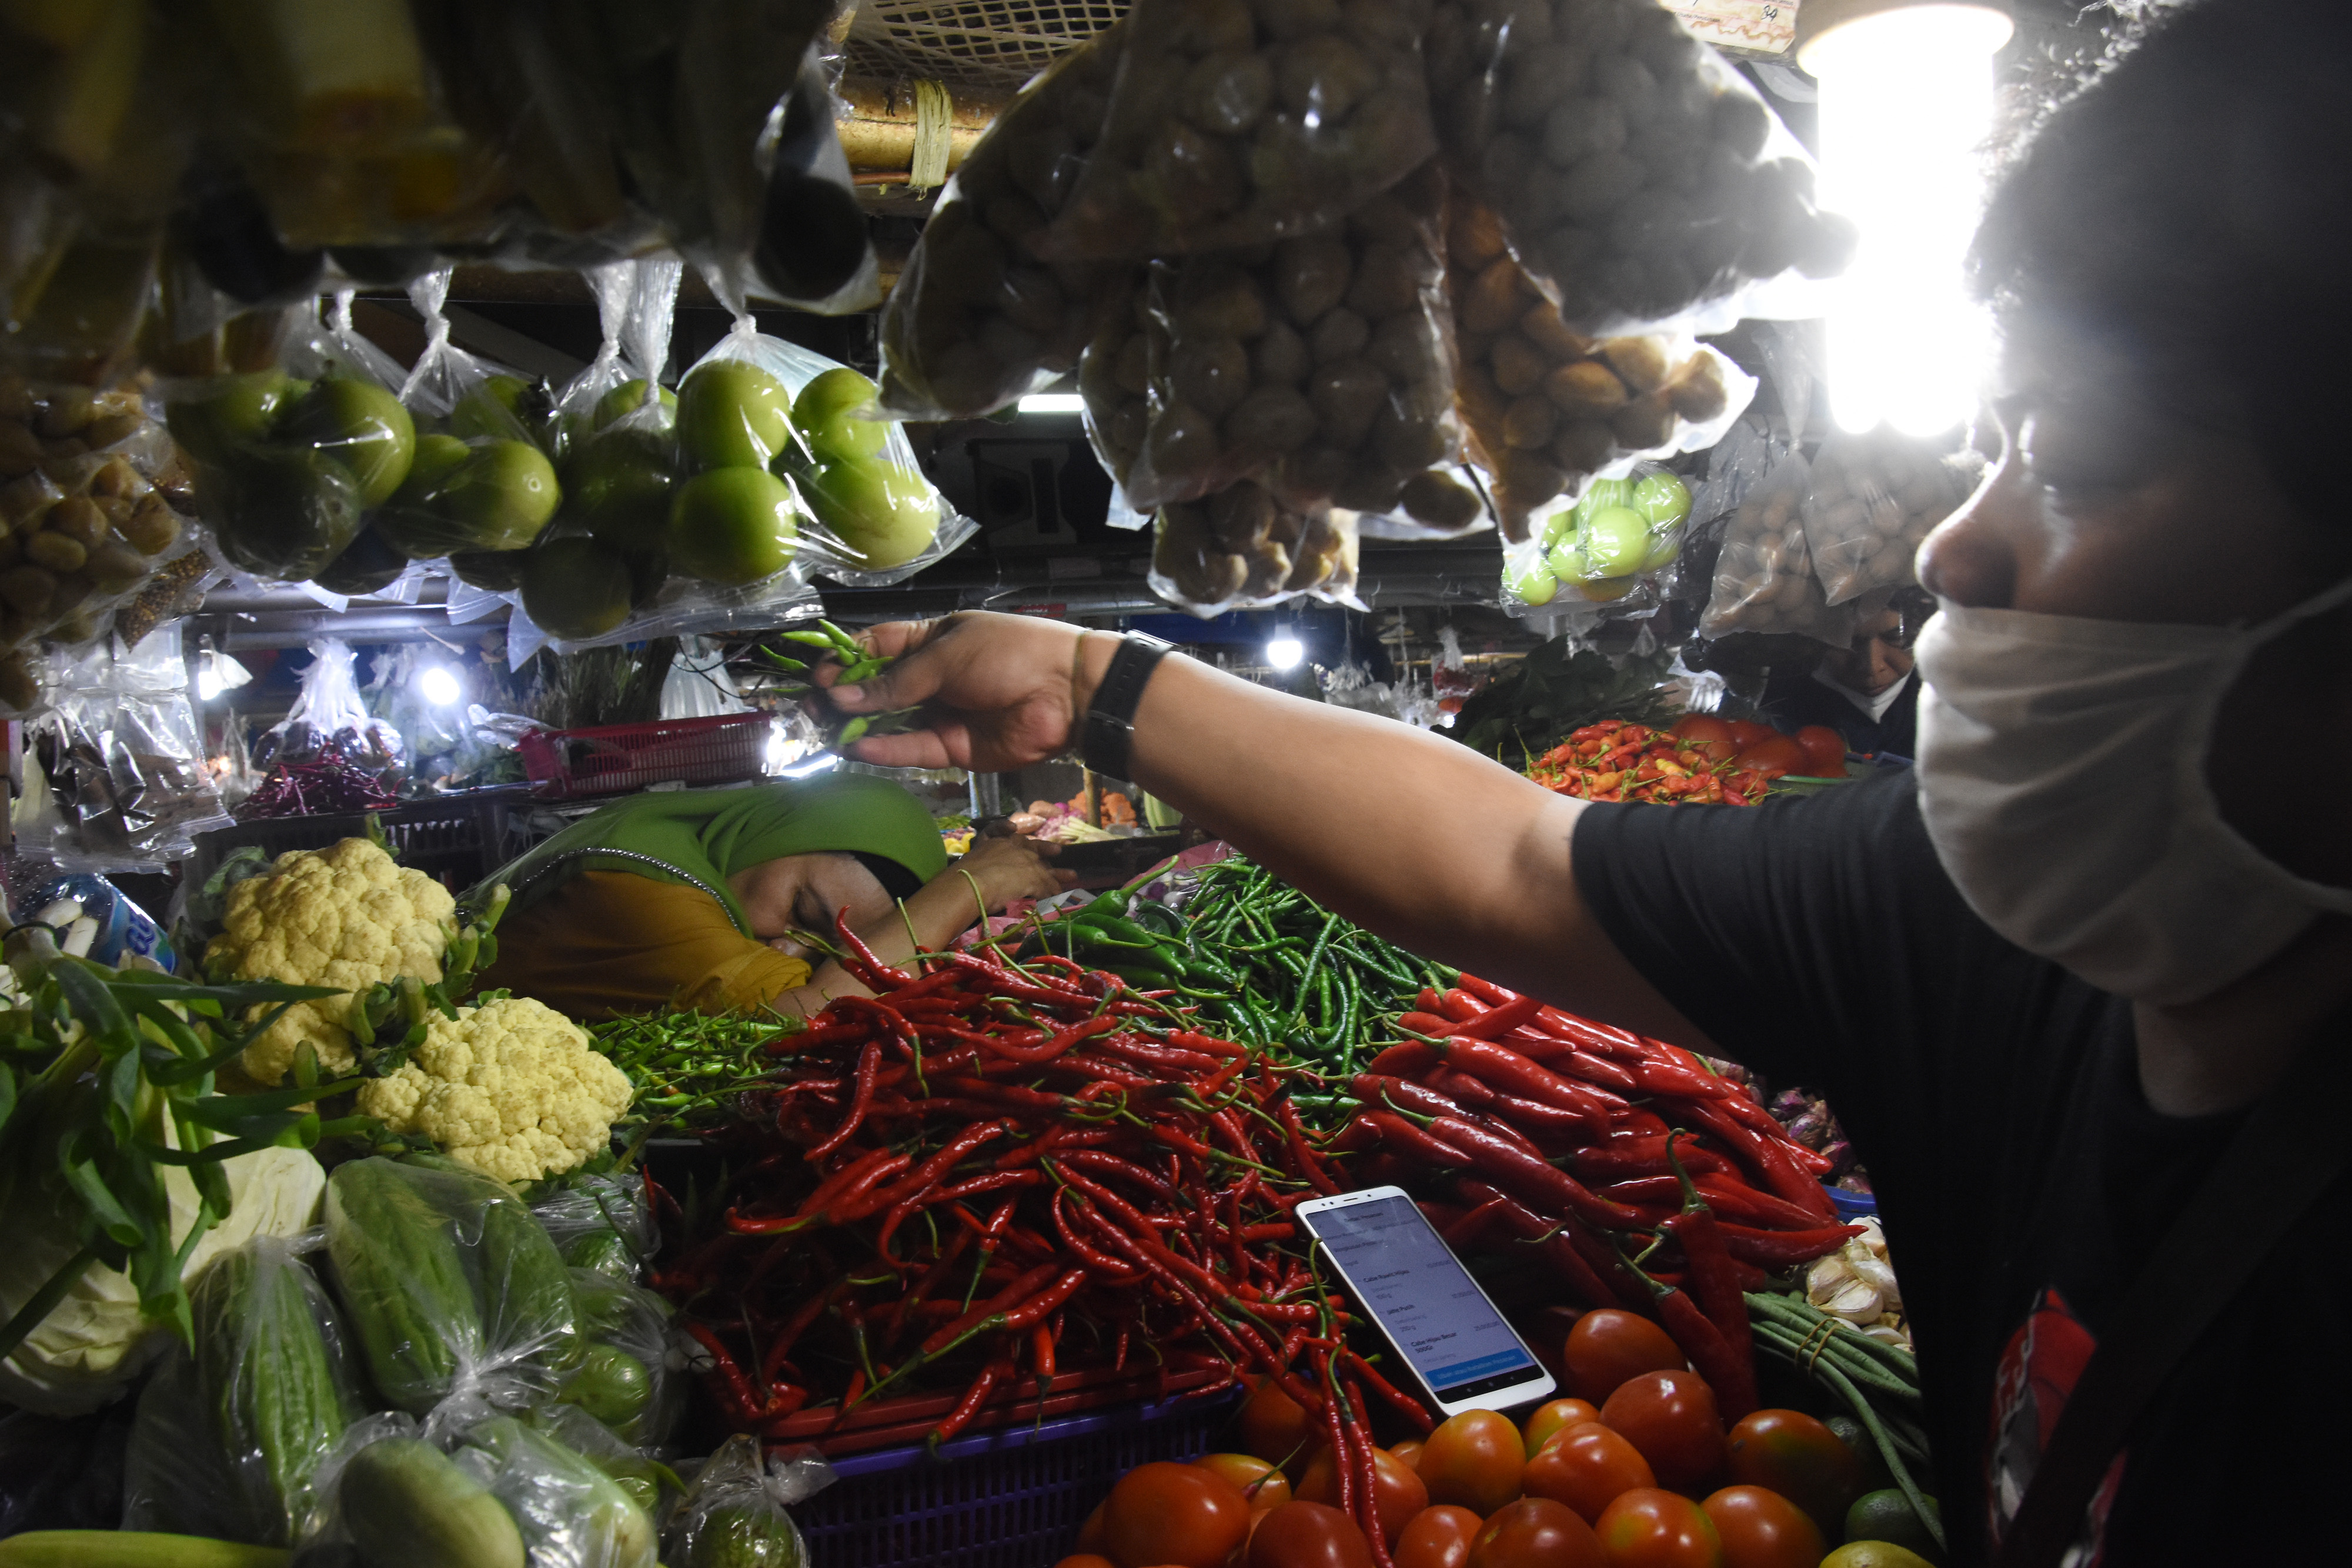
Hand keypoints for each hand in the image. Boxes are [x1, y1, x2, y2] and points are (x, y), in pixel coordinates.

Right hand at [827, 612, 1095, 770]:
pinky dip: (885, 750)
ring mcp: (941, 714)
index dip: (847, 662)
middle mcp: (932, 677)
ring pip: (890, 723)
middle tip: (812, 711)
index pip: (877, 647)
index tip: (820, 677)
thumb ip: (897, 681)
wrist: (1067, 693)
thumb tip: (843, 697)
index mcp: (932, 640)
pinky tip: (858, 749)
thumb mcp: (947, 656)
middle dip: (845, 700)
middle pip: (878, 689)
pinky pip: (912, 750)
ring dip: (859, 728)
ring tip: (826, 733)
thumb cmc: (1010, 654)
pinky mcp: (953, 748)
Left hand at [951, 832, 1075, 909]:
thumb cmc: (1000, 890)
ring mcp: (1000, 846)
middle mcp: (1018, 851)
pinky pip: (994, 831)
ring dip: (1037, 845)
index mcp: (1029, 863)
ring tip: (1053, 849)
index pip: (1047, 873)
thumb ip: (1044, 888)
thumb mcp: (1028, 889)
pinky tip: (1012, 826)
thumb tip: (1057, 889)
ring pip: (1022, 843)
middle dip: (1053, 867)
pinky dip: (1003, 827)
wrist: (970, 883)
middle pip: (1038, 857)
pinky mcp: (982, 845)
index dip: (1058, 880)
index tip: (1067, 887)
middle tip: (1069, 873)